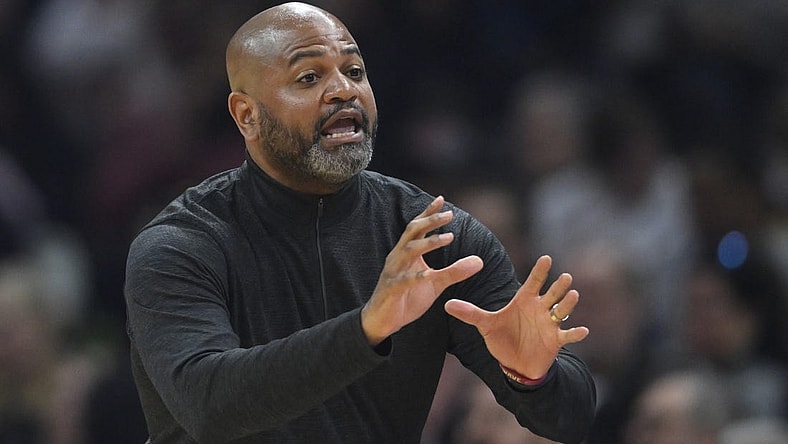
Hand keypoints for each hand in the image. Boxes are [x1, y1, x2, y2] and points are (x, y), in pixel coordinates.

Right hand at [361, 196, 483, 344]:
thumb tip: (479, 261)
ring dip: (428, 243)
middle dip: (430, 221)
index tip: (442, 199)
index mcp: (407, 252)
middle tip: (449, 215)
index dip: (428, 213)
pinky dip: (416, 276)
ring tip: (448, 237)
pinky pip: (404, 280)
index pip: (417, 227)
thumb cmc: (407, 297)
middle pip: (413, 232)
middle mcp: (398, 257)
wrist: (383, 320)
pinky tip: (429, 274)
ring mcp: (393, 272)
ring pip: (409, 251)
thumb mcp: (435, 283)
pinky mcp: (391, 289)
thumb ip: (455, 271)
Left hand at [444, 255, 588, 378]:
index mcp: (524, 300)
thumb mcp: (485, 325)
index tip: (546, 258)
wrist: (515, 362)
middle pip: (552, 293)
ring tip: (573, 295)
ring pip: (563, 310)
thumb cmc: (502, 338)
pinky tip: (583, 330)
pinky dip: (576, 333)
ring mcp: (550, 324)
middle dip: (558, 286)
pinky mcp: (556, 340)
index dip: (540, 271)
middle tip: (565, 276)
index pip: (534, 282)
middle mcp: (540, 309)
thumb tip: (446, 304)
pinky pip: (568, 335)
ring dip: (569, 303)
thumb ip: (470, 314)